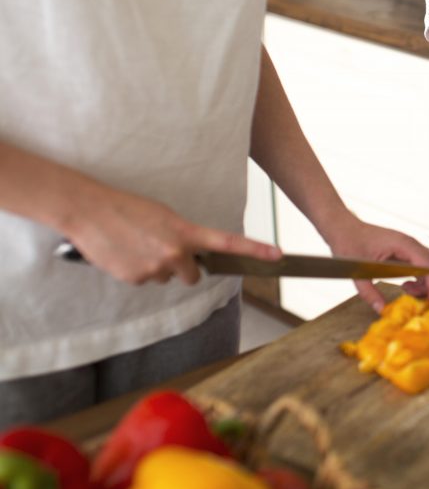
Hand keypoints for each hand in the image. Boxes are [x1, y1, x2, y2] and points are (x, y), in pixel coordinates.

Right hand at [66, 185, 280, 284]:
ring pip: (166, 278)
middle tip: (163, 250)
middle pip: (193, 276)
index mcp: (186, 232)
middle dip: (184, 269)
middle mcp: (175, 254)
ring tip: (136, 246)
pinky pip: (145, 280)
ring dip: (157, 268)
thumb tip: (189, 254)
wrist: (89, 211)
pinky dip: (137, 270)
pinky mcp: (135, 279)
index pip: (229, 243)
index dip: (256, 250)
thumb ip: (183, 236)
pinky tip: (124, 253)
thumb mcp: (163, 216)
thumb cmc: (127, 208)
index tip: (279, 255)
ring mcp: (155, 269)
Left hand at [325, 221, 428, 313]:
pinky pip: (427, 268)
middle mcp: (413, 245)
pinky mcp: (409, 253)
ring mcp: (412, 248)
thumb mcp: (356, 271)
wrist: (345, 229)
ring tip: (410, 294)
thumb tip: (382, 310)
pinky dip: (424, 281)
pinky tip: (406, 287)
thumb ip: (369, 292)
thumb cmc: (349, 244)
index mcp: (404, 245)